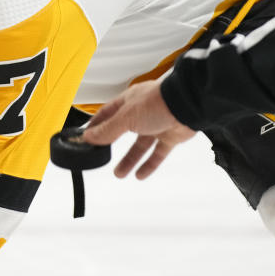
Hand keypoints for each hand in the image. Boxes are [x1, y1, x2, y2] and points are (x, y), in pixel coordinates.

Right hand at [81, 78, 195, 178]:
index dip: (97, 125)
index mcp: (128, 101)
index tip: (88, 136)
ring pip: (139, 146)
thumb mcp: (125, 117)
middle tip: (102, 155)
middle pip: (123, 131)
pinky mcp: (170, 136)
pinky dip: (149, 164)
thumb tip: (89, 137)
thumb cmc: (158, 102)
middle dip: (112, 145)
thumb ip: (108, 129)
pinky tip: (141, 174)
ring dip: (129, 160)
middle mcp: (142, 112)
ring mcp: (156, 124)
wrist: (186, 106)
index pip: (107, 113)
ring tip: (119, 173)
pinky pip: (157, 153)